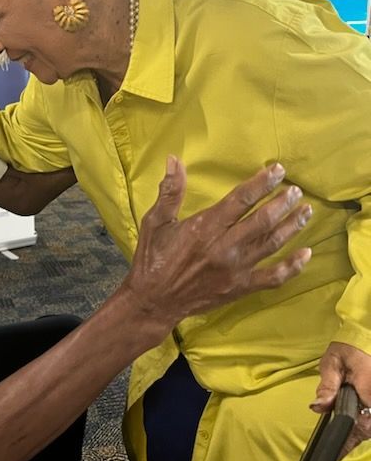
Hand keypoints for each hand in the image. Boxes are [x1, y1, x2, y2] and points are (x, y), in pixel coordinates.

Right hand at [124, 156, 311, 342]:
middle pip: (262, 221)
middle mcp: (225, 247)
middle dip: (282, 203)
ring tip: (306, 212)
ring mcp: (236, 269)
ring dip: (291, 227)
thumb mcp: (155, 221)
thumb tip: (174, 159)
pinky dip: (292, 267)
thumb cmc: (153, 258)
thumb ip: (170, 191)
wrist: (154, 301)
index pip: (240, 200)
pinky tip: (306, 254)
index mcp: (205, 227)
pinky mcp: (241, 287)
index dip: (261, 183)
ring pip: (271, 245)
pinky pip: (273, 277)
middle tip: (296, 190)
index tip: (277, 170)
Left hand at [311, 342, 370, 457]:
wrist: (363, 341)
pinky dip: (361, 427)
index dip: (349, 436)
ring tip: (340, 446)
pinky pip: (369, 421)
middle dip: (352, 440)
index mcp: (368, 387)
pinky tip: (348, 434)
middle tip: (335, 452)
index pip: (362, 419)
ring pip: (369, 427)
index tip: (336, 450)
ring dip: (356, 434)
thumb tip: (318, 407)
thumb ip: (327, 386)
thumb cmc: (347, 350)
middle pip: (368, 428)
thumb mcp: (332, 363)